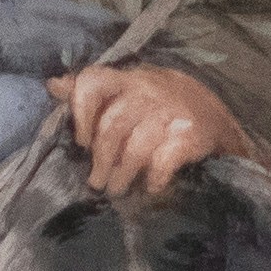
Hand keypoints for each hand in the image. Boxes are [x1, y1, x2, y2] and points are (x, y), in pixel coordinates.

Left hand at [58, 60, 246, 200]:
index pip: (94, 82)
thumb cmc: (163, 105)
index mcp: (129, 80)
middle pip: (111, 127)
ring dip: (122, 175)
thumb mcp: (131, 90)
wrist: (218, 118)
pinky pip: (162, 162)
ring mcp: (170, 113)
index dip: (80, 112)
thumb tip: (53, 85)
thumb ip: (94, 91)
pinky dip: (153, 180)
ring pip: (134, 149)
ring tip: (116, 190)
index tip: (81, 141)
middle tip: (97, 182)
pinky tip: (151, 188)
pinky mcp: (190, 135)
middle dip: (101, 160)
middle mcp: (148, 91)